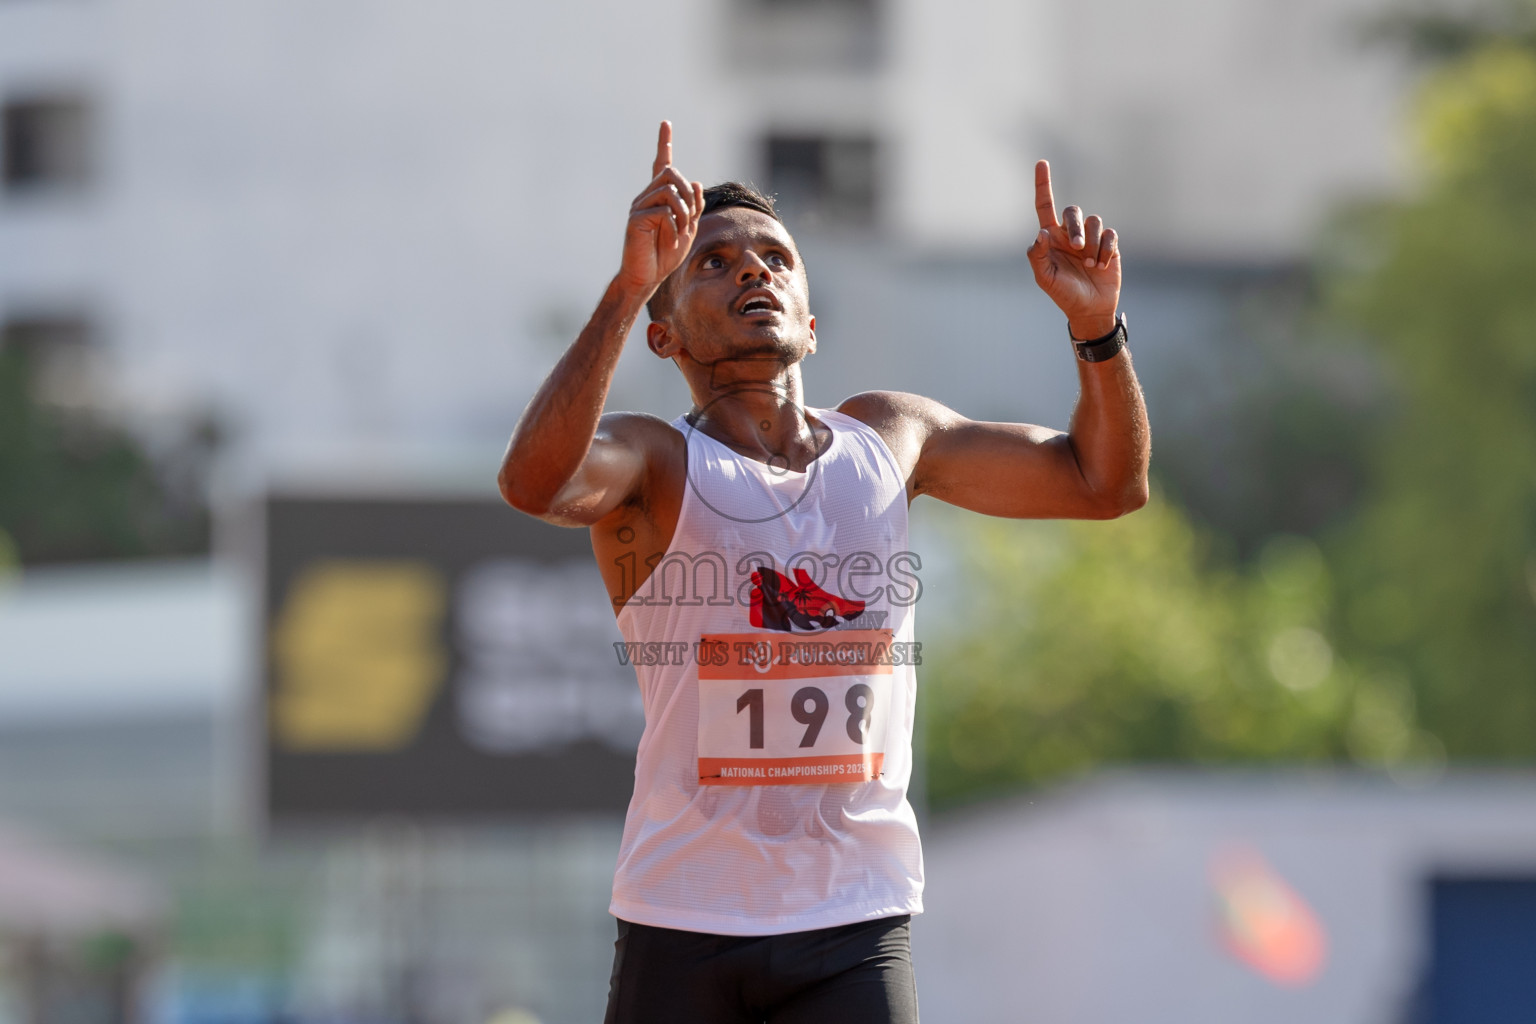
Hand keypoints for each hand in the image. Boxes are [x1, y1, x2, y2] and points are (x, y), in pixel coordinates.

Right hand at [618, 121, 705, 300]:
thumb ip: (694, 207)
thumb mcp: (688, 228)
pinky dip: (674, 225)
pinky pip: (663, 211)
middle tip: (691, 217)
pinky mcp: (636, 219)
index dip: (664, 143)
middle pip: (671, 173)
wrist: (647, 276)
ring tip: (682, 230)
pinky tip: (671, 239)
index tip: (665, 123)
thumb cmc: (666, 254)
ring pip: (669, 190)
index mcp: (659, 197)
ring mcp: (639, 206)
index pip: (661, 164)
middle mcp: (647, 196)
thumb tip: (697, 183)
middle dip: (689, 193)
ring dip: (684, 211)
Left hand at [1026, 160, 1120, 339]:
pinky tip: (1101, 266)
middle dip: (1075, 227)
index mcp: (1051, 238)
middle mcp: (1070, 233)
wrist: (1089, 309)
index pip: (1045, 206)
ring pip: (1093, 220)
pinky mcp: (1109, 244)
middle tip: (1077, 248)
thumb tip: (1040, 233)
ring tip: (1090, 263)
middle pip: (1072, 211)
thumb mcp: (1045, 278)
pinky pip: (1109, 234)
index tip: (1042, 163)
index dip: (1043, 184)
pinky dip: (1105, 249)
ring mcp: (1090, 238)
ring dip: (1091, 242)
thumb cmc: (1063, 294)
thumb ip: (1037, 256)